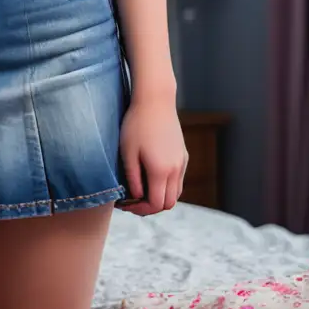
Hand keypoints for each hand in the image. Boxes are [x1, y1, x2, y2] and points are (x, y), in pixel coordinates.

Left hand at [116, 94, 187, 215]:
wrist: (156, 99)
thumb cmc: (137, 123)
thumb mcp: (128, 152)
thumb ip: (133, 178)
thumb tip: (136, 196)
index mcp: (161, 171)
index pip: (155, 204)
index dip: (139, 209)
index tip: (125, 204)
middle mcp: (176, 170)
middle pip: (168, 203)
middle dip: (151, 207)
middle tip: (132, 201)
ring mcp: (182, 162)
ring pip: (176, 193)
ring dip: (161, 197)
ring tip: (141, 190)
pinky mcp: (183, 154)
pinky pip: (178, 180)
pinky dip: (167, 186)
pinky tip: (152, 176)